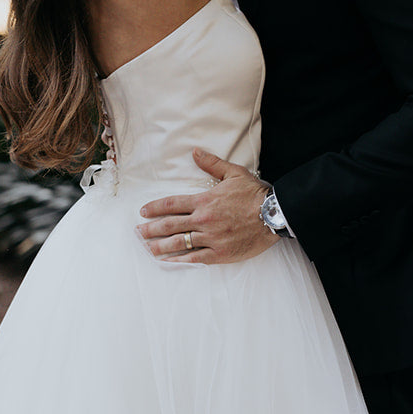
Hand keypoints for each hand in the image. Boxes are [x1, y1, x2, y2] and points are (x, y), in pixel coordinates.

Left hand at [137, 148, 274, 262]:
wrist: (274, 215)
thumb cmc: (255, 194)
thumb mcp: (234, 173)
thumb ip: (212, 164)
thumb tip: (195, 152)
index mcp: (204, 201)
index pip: (172, 204)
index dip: (155, 208)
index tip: (143, 212)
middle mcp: (203, 220)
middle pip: (170, 226)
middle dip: (151, 229)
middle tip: (138, 232)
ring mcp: (210, 238)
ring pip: (179, 243)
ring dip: (160, 246)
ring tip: (148, 248)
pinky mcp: (220, 254)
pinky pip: (195, 258)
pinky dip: (180, 260)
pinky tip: (169, 261)